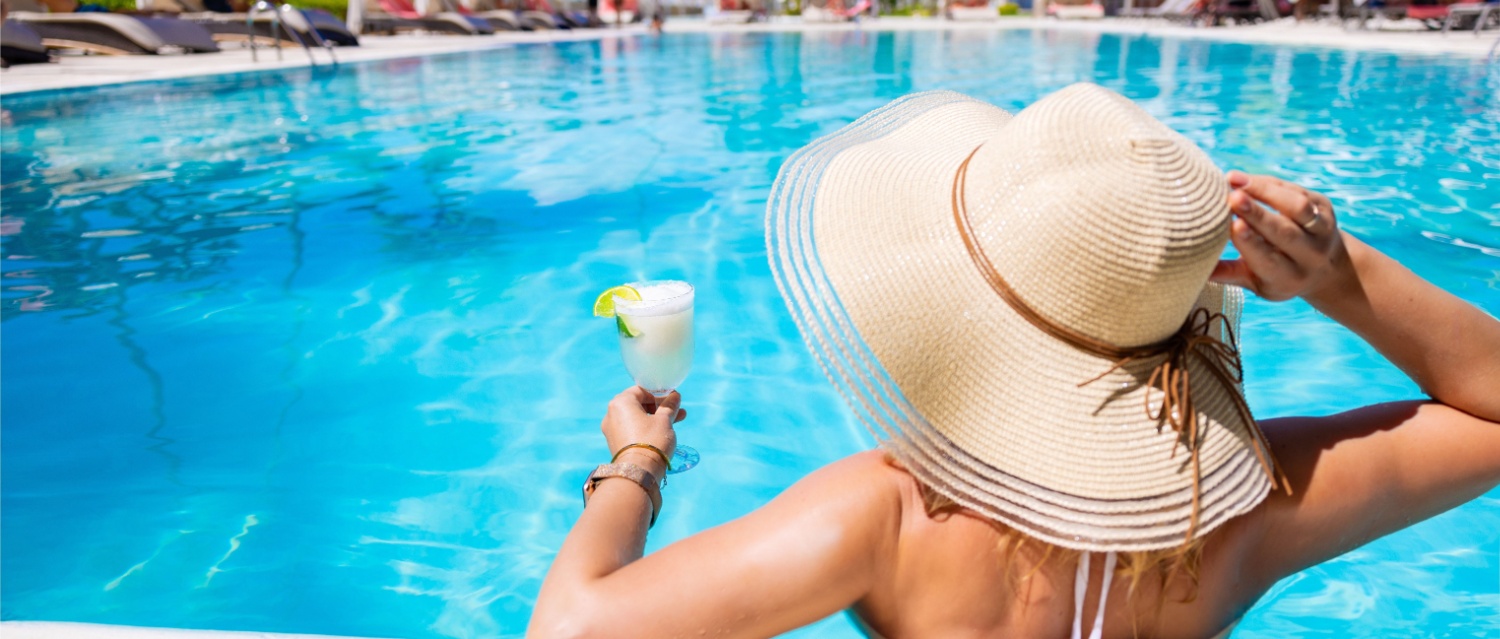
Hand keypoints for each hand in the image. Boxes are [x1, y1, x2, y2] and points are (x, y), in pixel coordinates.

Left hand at [601, 387, 686, 473]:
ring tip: (674, 422)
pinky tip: (660, 433)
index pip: (642, 390)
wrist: (638, 472)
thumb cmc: (652, 440)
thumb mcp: (664, 420)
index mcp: (621, 402)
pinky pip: (631, 429)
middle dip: (659, 407)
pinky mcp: (614, 443)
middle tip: (676, 411)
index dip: (659, 394)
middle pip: (639, 404)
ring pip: (636, 418)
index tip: (673, 400)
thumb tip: (675, 396)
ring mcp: (611, 429)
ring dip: (654, 418)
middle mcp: (611, 413)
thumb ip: (669, 406)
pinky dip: (644, 429)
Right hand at [1210, 171, 1353, 302]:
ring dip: (1264, 191)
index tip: (1234, 226)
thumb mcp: (1257, 282)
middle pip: (1283, 231)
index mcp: (1289, 277)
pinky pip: (1295, 190)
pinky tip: (1244, 179)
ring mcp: (1322, 229)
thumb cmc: (1280, 275)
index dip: (1250, 242)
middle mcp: (1311, 254)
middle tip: (1233, 198)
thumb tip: (1194, 270)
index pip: (1269, 259)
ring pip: (1297, 206)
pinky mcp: (1325, 207)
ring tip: (1234, 180)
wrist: (1328, 267)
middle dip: (1257, 213)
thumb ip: (1229, 275)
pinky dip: (1268, 184)